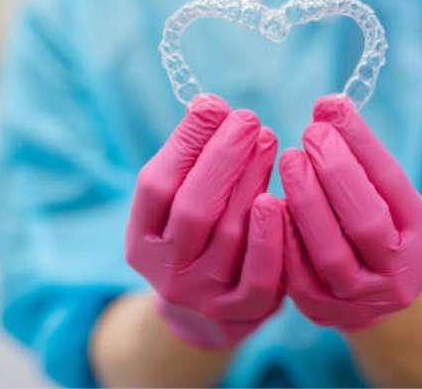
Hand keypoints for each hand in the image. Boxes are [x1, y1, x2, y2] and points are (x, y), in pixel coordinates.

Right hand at [126, 94, 283, 347]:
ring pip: (230, 233)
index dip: (185, 143)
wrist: (209, 315)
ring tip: (268, 139)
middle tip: (248, 118)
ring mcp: (205, 295)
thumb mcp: (178, 208)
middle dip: (223, 156)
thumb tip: (210, 105)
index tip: (212, 105)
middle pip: (194, 208)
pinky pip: (261, 273)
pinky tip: (280, 196)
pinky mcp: (244, 311)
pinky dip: (271, 234)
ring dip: (252, 180)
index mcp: (141, 242)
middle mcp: (168, 272)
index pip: (156, 186)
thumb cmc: (198, 239)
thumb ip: (190, 163)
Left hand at [278, 95, 421, 329]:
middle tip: (311, 133)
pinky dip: (285, 237)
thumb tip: (328, 106)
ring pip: (330, 253)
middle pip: (366, 223)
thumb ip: (364, 159)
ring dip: (306, 201)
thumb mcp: (391, 200)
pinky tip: (271, 202)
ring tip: (291, 159)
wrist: (378, 299)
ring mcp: (362, 301)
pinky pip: (298, 276)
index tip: (334, 108)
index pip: (394, 186)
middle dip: (336, 172)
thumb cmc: (383, 230)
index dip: (362, 144)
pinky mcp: (324, 312)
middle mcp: (400, 276)